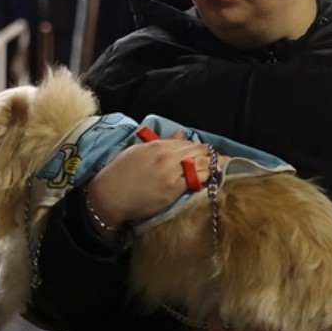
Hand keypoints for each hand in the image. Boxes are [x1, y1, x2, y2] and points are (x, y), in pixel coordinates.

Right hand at [84, 133, 212, 226]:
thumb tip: (181, 134)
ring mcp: (171, 174)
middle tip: (222, 161)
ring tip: (220, 170)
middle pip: (199, 152)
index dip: (200, 148)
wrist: (109, 195)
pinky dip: (206, 179)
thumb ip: (163, 143)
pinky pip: (196, 181)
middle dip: (212, 156)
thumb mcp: (140, 151)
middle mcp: (167, 157)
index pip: (188, 143)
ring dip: (213, 167)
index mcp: (158, 146)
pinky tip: (211, 180)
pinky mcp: (173, 190)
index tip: (207, 154)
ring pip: (201, 166)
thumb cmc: (121, 173)